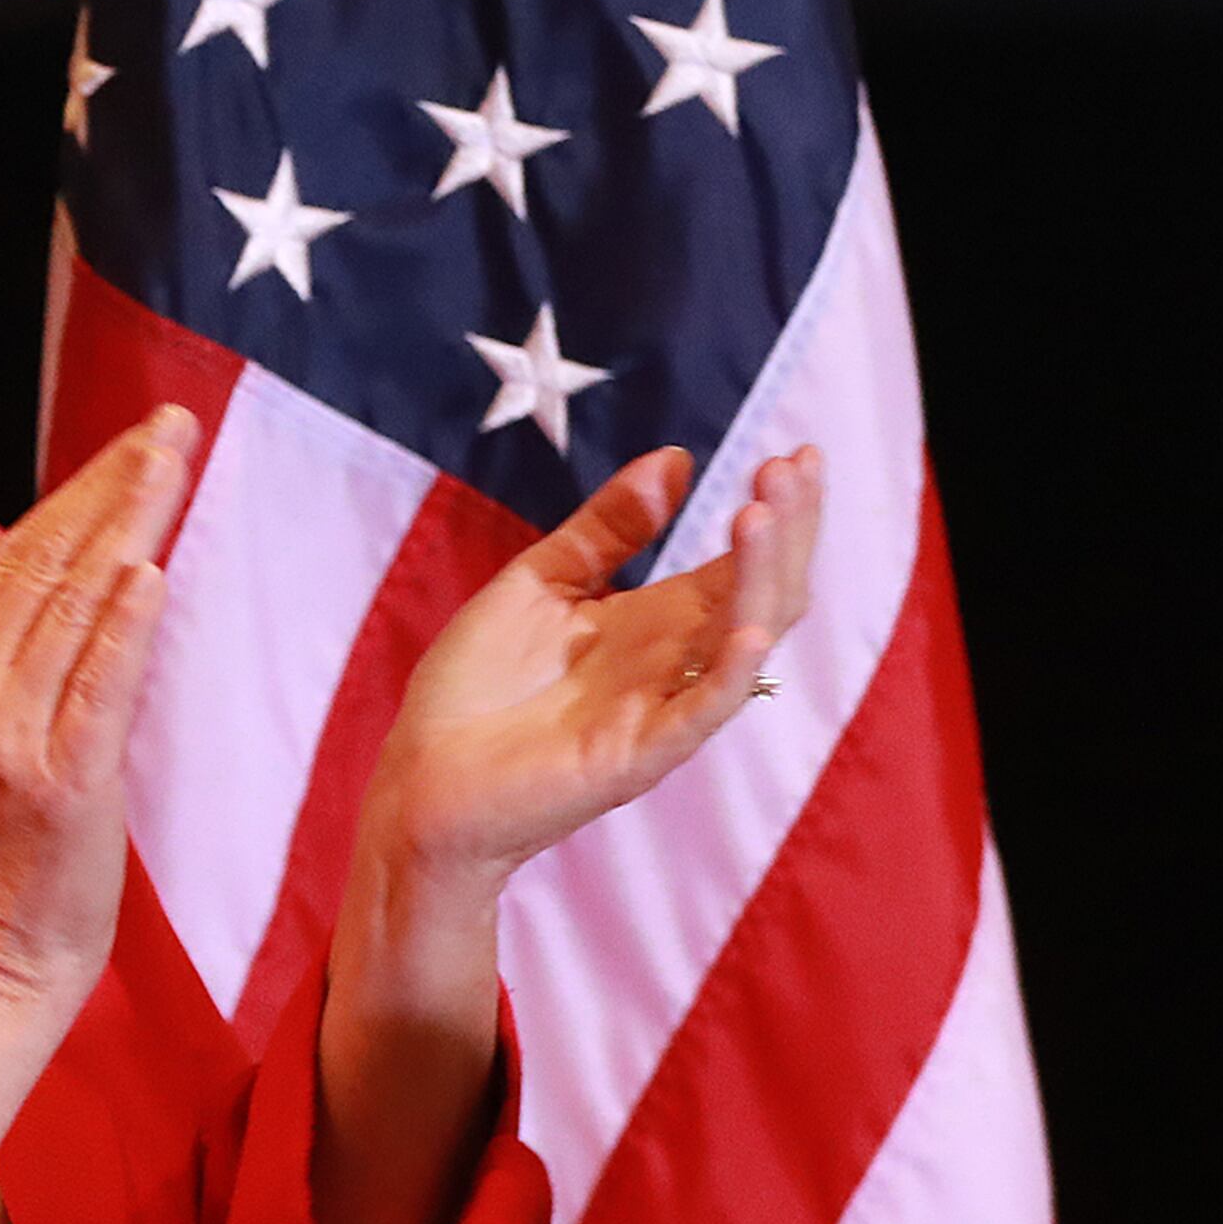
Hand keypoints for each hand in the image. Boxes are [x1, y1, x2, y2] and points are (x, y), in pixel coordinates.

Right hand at [0, 405, 192, 1175]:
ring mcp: (8, 735)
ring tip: (173, 463)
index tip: (132, 441)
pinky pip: (96, 691)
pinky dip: (122, 630)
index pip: (12, 554)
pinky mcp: (62, 785)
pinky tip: (150, 573)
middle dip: (113, 485)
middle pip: (46, 562)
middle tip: (171, 426)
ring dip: (128, 526)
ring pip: (73, 608)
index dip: (76, 490)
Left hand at [363, 444, 824, 892]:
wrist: (424, 771)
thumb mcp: (542, 580)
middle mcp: (675, 662)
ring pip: (743, 642)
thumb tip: (676, 457)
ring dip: (761, 579)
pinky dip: (731, 674)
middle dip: (784, 531)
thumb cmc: (480, 683)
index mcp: (657, 621)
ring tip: (760, 513)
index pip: (741, 560)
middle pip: (760, 592)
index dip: (774, 511)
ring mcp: (663, 709)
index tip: (798, 452)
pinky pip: (700, 714)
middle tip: (791, 467)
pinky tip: (750, 629)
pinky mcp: (637, 754)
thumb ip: (608, 527)